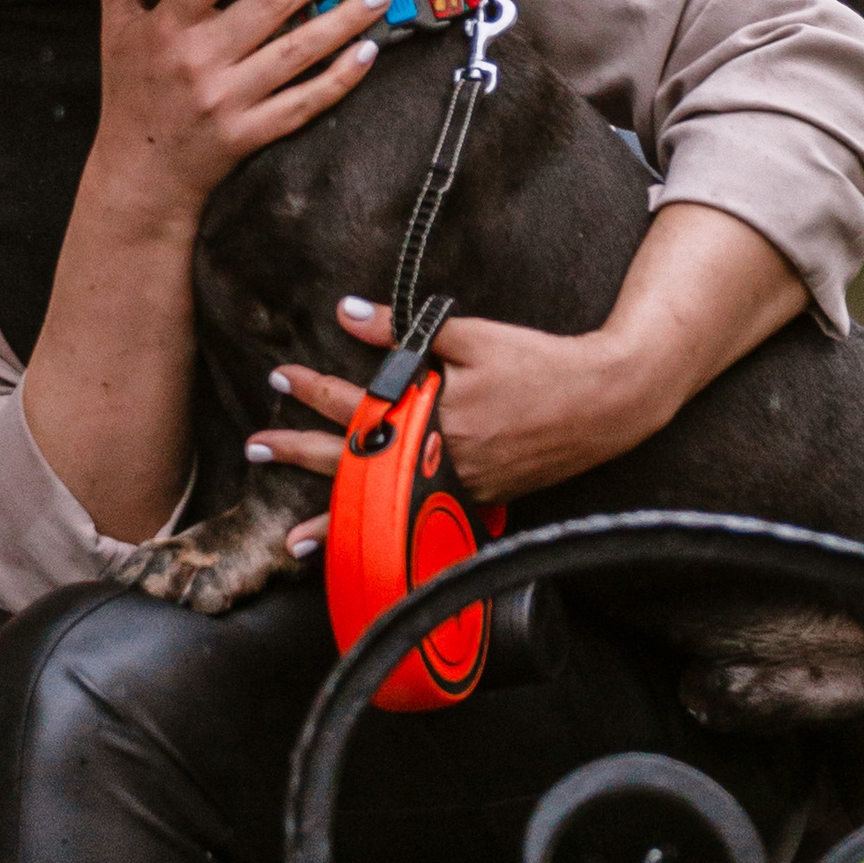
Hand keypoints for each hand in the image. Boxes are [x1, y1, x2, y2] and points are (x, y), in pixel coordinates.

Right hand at [88, 0, 387, 233]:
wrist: (140, 175)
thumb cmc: (129, 95)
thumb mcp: (114, 31)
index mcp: (166, 28)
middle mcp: (198, 61)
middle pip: (269, 7)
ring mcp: (227, 100)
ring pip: (296, 52)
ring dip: (343, 20)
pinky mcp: (248, 134)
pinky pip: (303, 103)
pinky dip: (339, 79)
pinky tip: (368, 53)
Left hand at [243, 207, 808, 543]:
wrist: (607, 402)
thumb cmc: (540, 363)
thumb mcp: (472, 336)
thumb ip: (405, 330)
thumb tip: (346, 313)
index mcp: (434, 413)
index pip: (359, 403)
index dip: (315, 390)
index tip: (280, 377)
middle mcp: (442, 456)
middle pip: (357, 463)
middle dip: (300, 456)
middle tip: (256, 448)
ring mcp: (462, 485)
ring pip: (388, 507)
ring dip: (338, 524)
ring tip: (294, 544)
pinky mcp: (481, 500)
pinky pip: (422, 518)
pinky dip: (390, 532)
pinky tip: (367, 549)